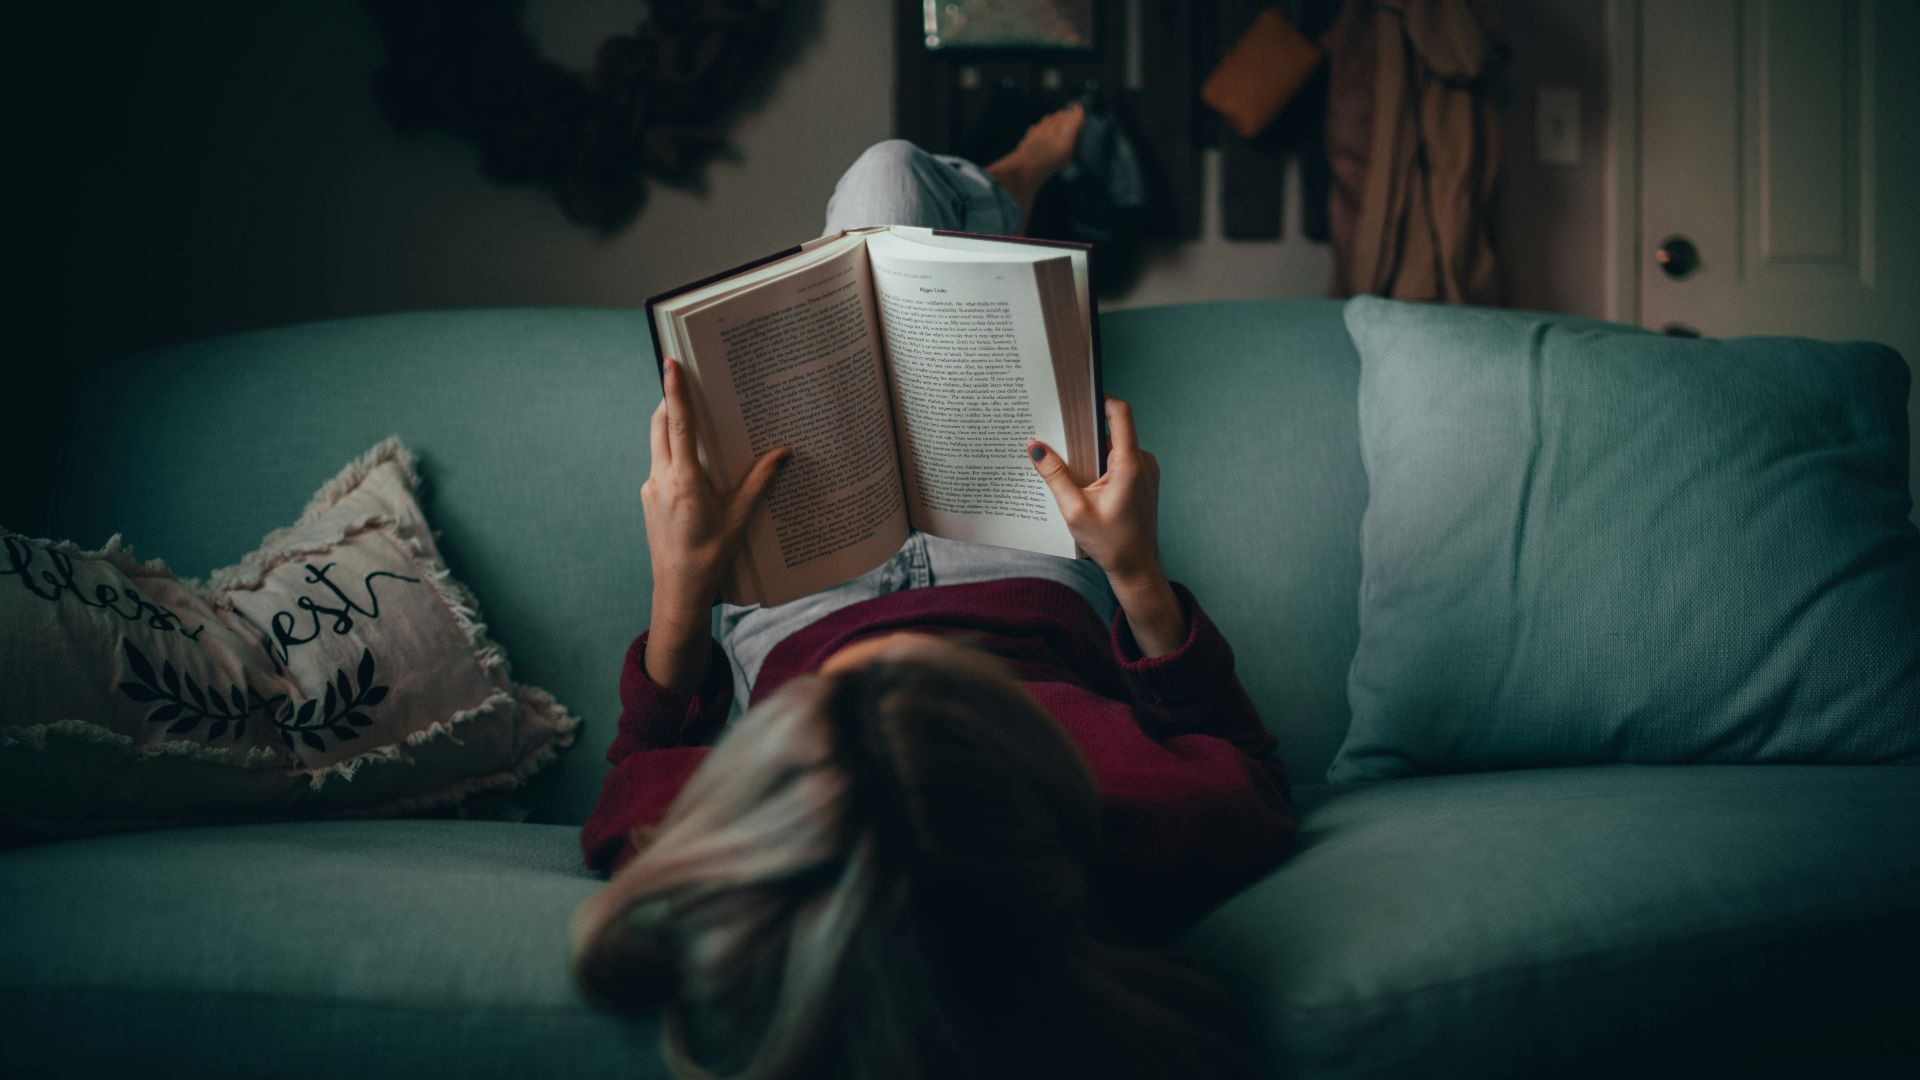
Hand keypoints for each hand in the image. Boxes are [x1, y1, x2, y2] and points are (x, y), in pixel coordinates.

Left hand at [643, 358, 788, 614]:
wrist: (678, 590)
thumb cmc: (711, 556)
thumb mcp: (740, 518)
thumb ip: (759, 481)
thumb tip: (783, 453)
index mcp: (684, 481)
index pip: (678, 424)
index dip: (675, 391)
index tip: (670, 363)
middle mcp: (661, 479)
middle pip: (660, 425)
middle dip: (670, 400)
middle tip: (684, 380)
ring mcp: (651, 488)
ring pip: (657, 444)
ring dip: (671, 426)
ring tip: (695, 418)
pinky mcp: (649, 498)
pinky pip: (659, 464)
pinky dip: (673, 453)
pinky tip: (694, 462)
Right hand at [1029, 397, 1186, 656]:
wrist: (1137, 568)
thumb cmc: (1109, 543)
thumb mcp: (1074, 510)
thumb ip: (1054, 475)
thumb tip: (1034, 446)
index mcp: (1130, 465)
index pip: (1120, 413)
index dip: (1100, 398)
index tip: (1077, 396)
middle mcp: (1143, 462)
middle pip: (1115, 427)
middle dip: (1087, 427)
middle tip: (1060, 428)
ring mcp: (1146, 470)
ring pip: (1118, 444)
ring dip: (1093, 448)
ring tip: (1068, 458)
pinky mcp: (1144, 479)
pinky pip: (1122, 459)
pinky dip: (1102, 462)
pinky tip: (1083, 477)